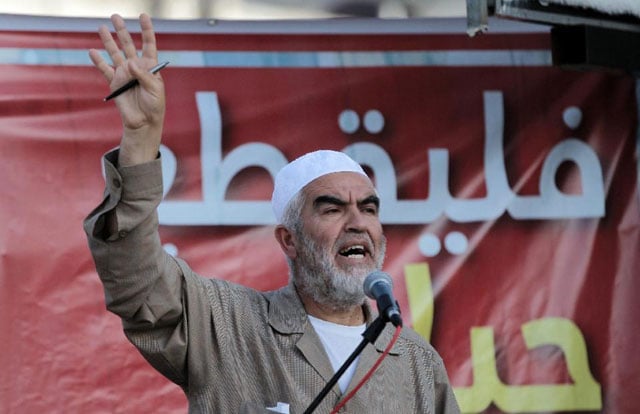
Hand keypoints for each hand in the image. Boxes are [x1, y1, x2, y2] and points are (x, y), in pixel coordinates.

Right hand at [89, 13, 165, 165]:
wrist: (143, 122)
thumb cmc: (154, 106)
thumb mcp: (155, 90)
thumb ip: (144, 76)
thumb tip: (130, 63)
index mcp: (150, 66)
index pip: (148, 44)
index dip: (146, 30)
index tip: (143, 16)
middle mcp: (136, 67)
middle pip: (128, 44)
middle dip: (122, 30)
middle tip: (115, 16)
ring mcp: (124, 74)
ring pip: (114, 53)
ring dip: (108, 41)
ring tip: (101, 27)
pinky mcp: (114, 83)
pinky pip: (105, 69)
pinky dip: (98, 61)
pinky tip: (92, 51)